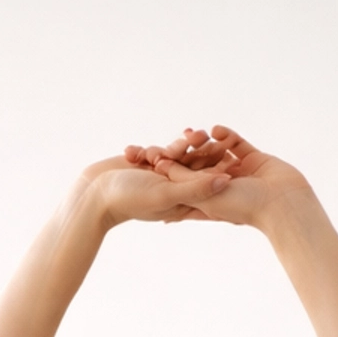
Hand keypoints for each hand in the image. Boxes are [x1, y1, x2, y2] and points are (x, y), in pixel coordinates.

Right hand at [78, 146, 236, 230]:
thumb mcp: (167, 193)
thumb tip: (226, 182)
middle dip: (211, 157)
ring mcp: (161, 179)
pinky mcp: (150, 166)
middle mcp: (172, 192)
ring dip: (194, 147)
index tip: (242, 163)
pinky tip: (187, 132)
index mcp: (180, 205)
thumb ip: (197, 188)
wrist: (95, 193)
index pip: (207, 190)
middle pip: (198, 173)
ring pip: (183, 160)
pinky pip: (168, 153)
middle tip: (230, 140)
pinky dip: (176, 144)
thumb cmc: (129, 199)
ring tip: (206, 132)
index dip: (224, 177)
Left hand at [123, 126, 313, 230]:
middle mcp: (222, 187)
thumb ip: (184, 181)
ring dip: (206, 143)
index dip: (167, 171)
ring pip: (217, 153)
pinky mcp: (254, 160)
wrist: (283, 204)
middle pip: (198, 167)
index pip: (182, 185)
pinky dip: (227, 136)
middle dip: (185, 153)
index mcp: (208, 201)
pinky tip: (216, 130)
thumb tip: (160, 166)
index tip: (151, 157)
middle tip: (171, 140)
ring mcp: (239, 173)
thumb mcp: (205, 197)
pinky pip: (237, 144)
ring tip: (194, 133)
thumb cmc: (243, 207)